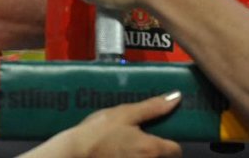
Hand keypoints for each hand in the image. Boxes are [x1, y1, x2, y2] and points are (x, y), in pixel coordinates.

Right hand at [27, 92, 182, 157]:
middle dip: (156, 151)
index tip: (159, 135)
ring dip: (143, 155)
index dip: (170, 143)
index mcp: (152, 149)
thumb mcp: (125, 114)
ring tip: (128, 147)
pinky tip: (119, 154)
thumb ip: (153, 107)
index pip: (176, 151)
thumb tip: (176, 97)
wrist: (72, 154)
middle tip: (141, 139)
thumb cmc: (98, 131)